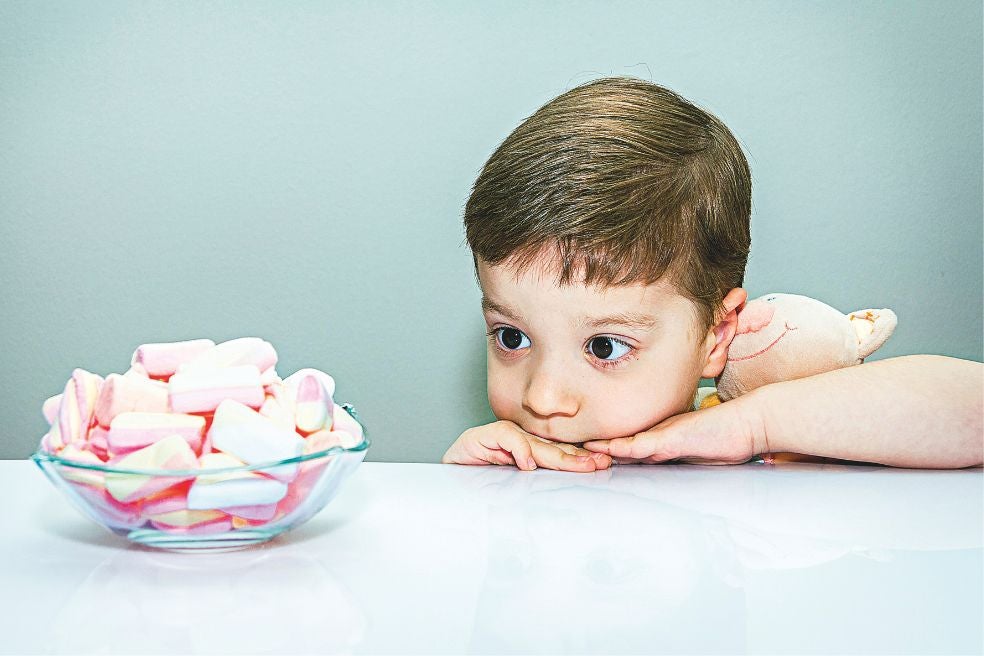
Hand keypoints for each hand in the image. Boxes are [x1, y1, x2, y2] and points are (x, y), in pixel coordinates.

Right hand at [442, 420, 612, 471]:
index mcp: (527, 454)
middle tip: (600, 464)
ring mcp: (501, 437)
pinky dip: (518, 450)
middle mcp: (517, 443)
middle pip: (552, 449)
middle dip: (578, 457)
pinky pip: (506, 437)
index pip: (557, 454)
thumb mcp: (509, 488)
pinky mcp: (482, 436)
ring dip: (559, 456)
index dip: (578, 460)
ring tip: (580, 465)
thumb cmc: (475, 485)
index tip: (600, 466)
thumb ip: (530, 484)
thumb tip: (557, 492)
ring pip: (534, 444)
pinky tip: (527, 464)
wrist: (444, 479)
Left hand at [582, 396, 766, 464]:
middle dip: (594, 447)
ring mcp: (664, 435)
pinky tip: (608, 449)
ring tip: (576, 449)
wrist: (750, 423)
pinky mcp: (673, 439)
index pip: (626, 445)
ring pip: (624, 442)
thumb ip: (677, 456)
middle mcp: (657, 434)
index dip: (604, 448)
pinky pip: (644, 444)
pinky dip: (625, 447)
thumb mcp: (695, 452)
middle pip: (618, 442)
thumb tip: (663, 465)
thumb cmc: (728, 438)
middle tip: (568, 451)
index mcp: (660, 438)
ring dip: (601, 447)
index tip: (583, 452)